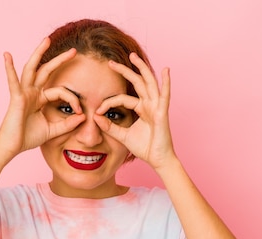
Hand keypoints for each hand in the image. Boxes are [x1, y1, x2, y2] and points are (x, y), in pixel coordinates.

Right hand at [0, 38, 85, 159]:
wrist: (12, 147)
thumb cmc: (28, 138)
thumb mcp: (53, 130)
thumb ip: (67, 124)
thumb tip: (83, 117)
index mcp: (40, 99)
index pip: (61, 92)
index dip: (72, 100)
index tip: (80, 112)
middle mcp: (32, 92)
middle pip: (46, 71)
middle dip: (60, 60)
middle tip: (74, 51)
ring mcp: (23, 93)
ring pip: (32, 69)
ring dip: (38, 53)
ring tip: (46, 40)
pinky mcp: (16, 98)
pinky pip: (13, 81)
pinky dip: (9, 69)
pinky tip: (7, 56)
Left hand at [94, 53, 175, 169]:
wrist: (157, 159)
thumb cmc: (144, 147)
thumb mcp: (122, 136)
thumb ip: (110, 127)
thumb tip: (95, 118)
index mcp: (141, 108)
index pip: (122, 98)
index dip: (108, 103)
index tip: (96, 111)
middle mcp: (149, 104)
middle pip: (136, 82)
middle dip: (124, 71)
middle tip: (110, 62)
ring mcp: (156, 107)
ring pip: (148, 83)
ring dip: (141, 68)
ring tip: (133, 56)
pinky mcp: (162, 113)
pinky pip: (164, 95)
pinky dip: (166, 83)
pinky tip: (166, 70)